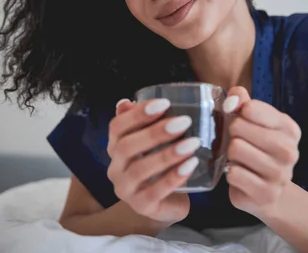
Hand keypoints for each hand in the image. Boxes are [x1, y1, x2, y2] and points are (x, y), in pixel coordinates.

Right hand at [106, 98, 199, 224]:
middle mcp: (115, 168)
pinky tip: (190, 165)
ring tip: (192, 143)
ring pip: (140, 170)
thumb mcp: (154, 143)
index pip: (116, 127)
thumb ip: (146, 122)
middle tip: (184, 121)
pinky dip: (173, 178)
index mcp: (116, 147)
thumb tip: (127, 101)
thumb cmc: (161, 166)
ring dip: (167, 154)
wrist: (168, 203)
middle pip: (126, 147)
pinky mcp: (141, 207)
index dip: (137, 114)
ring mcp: (125, 190)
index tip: (164, 104)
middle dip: (155, 132)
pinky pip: (154, 192)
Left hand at [223, 87, 301, 217]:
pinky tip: (242, 176)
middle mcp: (289, 151)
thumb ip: (242, 102)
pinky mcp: (266, 194)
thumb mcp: (253, 122)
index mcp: (289, 128)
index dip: (238, 113)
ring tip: (242, 160)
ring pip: (235, 149)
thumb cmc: (257, 150)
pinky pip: (234, 174)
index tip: (242, 121)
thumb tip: (233, 96)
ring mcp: (280, 175)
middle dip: (233, 134)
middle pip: (238, 127)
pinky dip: (231, 174)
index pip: (250, 108)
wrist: (270, 191)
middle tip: (241, 144)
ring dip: (231, 155)